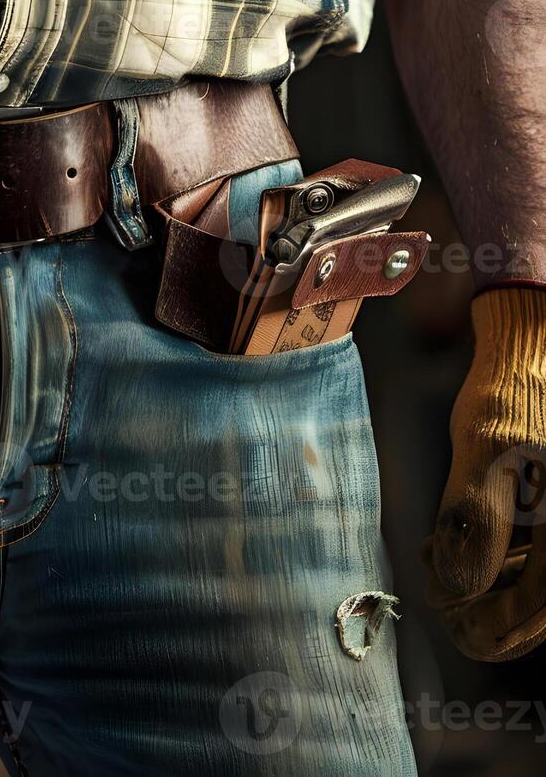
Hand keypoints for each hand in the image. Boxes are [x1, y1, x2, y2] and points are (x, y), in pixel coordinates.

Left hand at [427, 287, 545, 660]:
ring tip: (440, 561)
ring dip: (488, 587)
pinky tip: (458, 543)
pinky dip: (500, 561)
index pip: (534, 612)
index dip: (488, 629)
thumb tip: (461, 588)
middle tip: (441, 600)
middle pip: (536, 610)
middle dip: (485, 612)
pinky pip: (536, 558)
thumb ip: (477, 518)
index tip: (450, 622)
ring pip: (534, 586)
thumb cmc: (514, 393)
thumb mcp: (486, 448)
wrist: (534, 349)